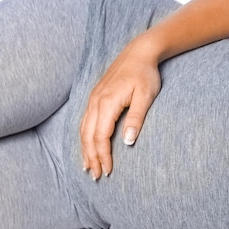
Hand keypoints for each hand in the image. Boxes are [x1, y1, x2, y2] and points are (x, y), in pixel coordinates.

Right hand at [80, 35, 160, 179]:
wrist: (138, 52)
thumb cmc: (145, 74)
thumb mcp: (145, 96)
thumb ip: (135, 119)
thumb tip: (127, 142)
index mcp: (107, 103)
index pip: (100, 137)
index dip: (103, 156)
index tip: (108, 171)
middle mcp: (96, 101)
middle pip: (88, 136)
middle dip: (91, 157)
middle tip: (96, 176)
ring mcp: (93, 98)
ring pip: (83, 129)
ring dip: (85, 149)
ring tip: (88, 167)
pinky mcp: (95, 97)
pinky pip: (85, 121)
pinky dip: (84, 137)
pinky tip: (87, 146)